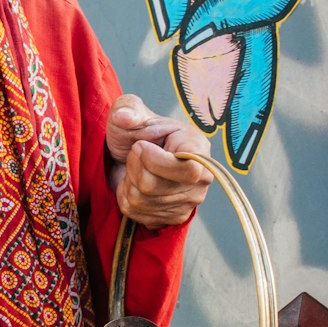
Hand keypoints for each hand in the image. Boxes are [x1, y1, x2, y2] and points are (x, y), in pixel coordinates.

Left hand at [106, 94, 211, 229]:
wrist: (132, 158)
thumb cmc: (136, 133)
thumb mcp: (129, 113)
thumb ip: (127, 109)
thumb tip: (126, 117)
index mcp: (198, 148)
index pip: (188, 170)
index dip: (156, 162)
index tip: (140, 146)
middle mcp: (202, 178)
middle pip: (154, 186)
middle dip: (133, 168)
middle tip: (134, 154)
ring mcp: (190, 201)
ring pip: (141, 201)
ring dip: (128, 183)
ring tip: (135, 170)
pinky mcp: (174, 217)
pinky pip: (138, 214)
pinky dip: (127, 199)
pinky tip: (135, 186)